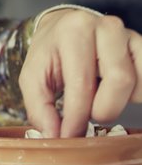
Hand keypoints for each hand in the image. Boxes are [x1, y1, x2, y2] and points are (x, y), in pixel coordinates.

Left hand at [18, 9, 141, 137]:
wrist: (66, 28)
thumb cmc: (50, 54)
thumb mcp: (32, 77)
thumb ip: (39, 107)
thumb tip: (53, 136)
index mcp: (74, 31)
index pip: (82, 82)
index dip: (77, 117)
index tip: (69, 136)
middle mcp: (107, 28)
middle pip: (120, 80)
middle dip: (103, 109)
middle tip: (88, 114)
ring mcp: (130, 36)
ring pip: (139, 83)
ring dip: (119, 102)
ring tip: (99, 97)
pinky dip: (134, 96)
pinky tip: (115, 92)